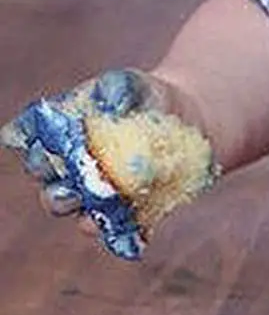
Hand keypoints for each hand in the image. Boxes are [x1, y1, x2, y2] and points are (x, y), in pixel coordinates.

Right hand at [1, 69, 166, 258]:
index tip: (48, 157)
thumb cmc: (142, 95)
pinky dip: (130, 230)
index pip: (38, 161)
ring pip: (86, 220)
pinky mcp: (134, 213)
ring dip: (90, 219)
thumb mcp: (128, 85)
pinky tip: (139, 224)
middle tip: (72, 190)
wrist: (183, 111)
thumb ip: (115, 91)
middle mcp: (75, 181)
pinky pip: (127, 229)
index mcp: (62, 149)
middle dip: (59, 197)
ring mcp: (103, 201)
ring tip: (103, 211)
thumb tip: (113, 107)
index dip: (39, 162)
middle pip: (55, 198)